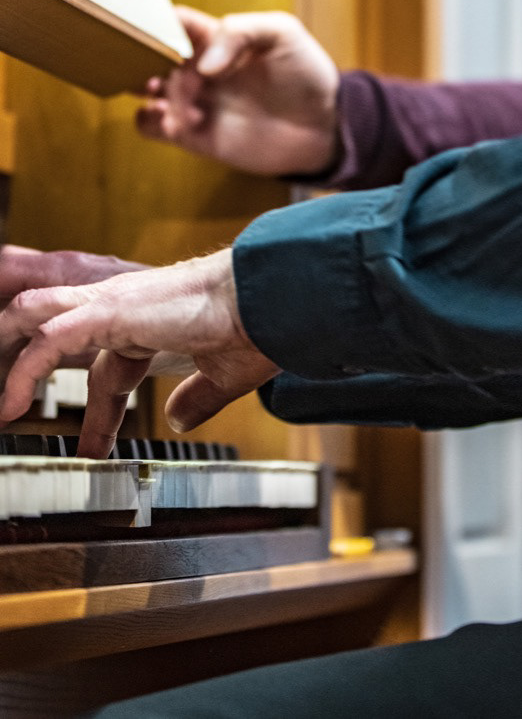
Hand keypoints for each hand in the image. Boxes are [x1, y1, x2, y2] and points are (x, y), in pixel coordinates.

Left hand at [0, 251, 277, 456]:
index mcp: (152, 320)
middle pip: (50, 322)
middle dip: (21, 357)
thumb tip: (179, 419)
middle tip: (8, 406)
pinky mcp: (110, 311)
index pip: (108, 362)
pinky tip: (13, 405)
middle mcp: (124, 306)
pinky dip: (24, 372)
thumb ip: (197, 397)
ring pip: (32, 314)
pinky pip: (47, 341)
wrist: (270, 299)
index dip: (99, 410)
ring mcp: (112, 304)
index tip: (96, 448)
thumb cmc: (257, 328)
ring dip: (6, 350)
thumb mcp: (222, 376)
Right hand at [137, 7, 340, 176]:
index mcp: (217, 39)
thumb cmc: (306, 74)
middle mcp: (200, 69)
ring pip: (147, 89)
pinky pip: (152, 125)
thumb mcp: (283, 33)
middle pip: (152, 55)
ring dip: (155, 93)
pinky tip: (174, 121)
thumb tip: (202, 64)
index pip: (173, 21)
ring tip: (193, 107)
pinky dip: (148, 119)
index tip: (155, 31)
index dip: (156, 21)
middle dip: (150, 61)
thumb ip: (240, 31)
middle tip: (174, 73)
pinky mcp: (195, 135)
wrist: (324, 126)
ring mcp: (196, 101)